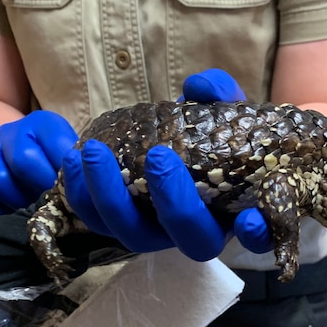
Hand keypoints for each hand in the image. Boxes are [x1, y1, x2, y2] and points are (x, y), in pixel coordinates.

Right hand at [0, 111, 76, 216]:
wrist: (22, 158)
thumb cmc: (59, 168)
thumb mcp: (74, 161)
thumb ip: (80, 170)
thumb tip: (86, 189)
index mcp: (43, 124)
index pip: (57, 147)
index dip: (67, 175)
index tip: (73, 192)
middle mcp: (11, 133)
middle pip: (24, 161)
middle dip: (42, 189)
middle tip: (52, 203)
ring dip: (18, 202)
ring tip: (32, 209)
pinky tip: (3, 213)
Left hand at [64, 68, 272, 258]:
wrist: (188, 145)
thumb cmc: (220, 132)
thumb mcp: (228, 109)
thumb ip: (221, 95)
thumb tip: (200, 87)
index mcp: (238, 208)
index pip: (256, 236)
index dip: (257, 234)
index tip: (250, 220)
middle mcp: (198, 230)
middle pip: (188, 239)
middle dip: (171, 202)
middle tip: (158, 157)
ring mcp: (156, 231)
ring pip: (133, 234)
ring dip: (110, 198)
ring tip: (91, 153)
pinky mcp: (119, 220)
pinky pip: (95, 221)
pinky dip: (80, 196)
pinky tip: (69, 162)